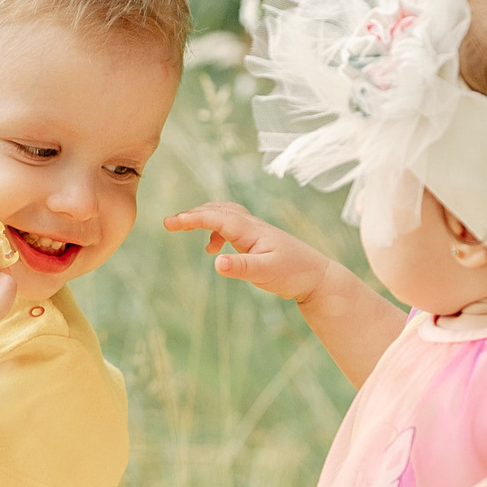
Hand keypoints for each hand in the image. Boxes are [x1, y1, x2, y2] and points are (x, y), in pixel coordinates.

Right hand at [165, 202, 335, 302]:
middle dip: (192, 214)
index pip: (216, 218)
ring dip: (203, 218)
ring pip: (224, 214)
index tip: (170, 223)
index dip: (192, 219)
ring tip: (183, 227)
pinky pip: (230, 226)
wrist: (316, 276)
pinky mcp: (257, 240)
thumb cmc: (293, 273)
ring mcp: (254, 231)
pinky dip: (215, 231)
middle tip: (169, 224)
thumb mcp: (265, 272)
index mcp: (251, 230)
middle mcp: (251, 226)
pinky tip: (213, 250)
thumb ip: (240, 267)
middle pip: (217, 210)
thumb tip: (215, 262)